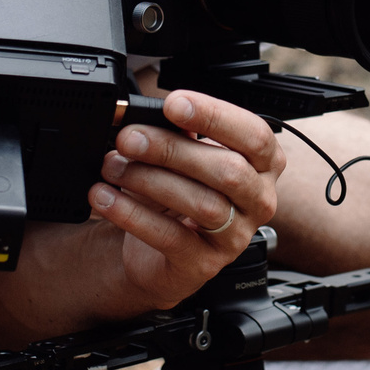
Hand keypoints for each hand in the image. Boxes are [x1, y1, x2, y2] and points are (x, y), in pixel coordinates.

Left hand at [89, 90, 283, 309]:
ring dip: (149, 180)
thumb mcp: (180, 158)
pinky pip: (172, 238)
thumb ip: (175, 134)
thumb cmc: (176, 194)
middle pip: (228, 170)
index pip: (254, 136)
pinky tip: (106, 198)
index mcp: (263, 165)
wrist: (155, 251)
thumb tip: (145, 116)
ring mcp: (236, 237)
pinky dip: (133, 214)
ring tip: (113, 167)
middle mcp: (259, 201)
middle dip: (172, 149)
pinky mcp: (204, 265)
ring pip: (202, 204)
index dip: (215, 116)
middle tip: (130, 138)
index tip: (173, 104)